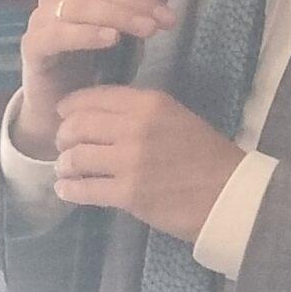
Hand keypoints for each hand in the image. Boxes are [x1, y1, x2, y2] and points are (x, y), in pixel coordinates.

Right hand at [12, 0, 180, 157]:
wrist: (65, 106)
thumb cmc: (96, 61)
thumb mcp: (130, 27)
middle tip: (165, 18)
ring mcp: (41, 20)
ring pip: (80, 5)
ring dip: (119, 15)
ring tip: (148, 31)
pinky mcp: (34, 47)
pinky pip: (58, 34)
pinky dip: (87, 34)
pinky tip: (112, 39)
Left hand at [52, 85, 244, 243]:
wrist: (228, 194)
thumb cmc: (206, 156)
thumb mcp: (175, 117)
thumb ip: (139, 113)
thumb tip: (100, 117)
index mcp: (148, 103)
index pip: (94, 97)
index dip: (71, 106)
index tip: (62, 114)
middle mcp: (135, 127)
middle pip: (78, 125)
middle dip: (63, 136)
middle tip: (63, 145)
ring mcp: (129, 161)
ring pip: (77, 157)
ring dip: (65, 164)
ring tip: (65, 169)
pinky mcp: (128, 193)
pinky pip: (85, 189)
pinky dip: (70, 190)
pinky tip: (66, 190)